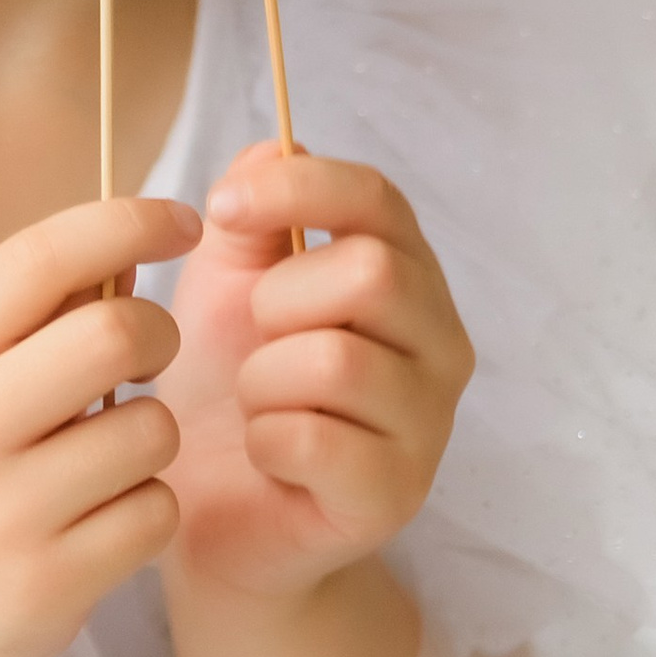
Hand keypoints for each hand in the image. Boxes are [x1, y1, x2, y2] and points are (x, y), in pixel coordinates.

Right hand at [0, 194, 197, 656]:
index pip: (40, 258)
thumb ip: (33, 314)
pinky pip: (157, 512)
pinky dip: (151, 508)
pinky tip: (106, 519)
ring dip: (154, 435)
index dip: (125, 222)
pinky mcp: (50, 584)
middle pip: (112, 334)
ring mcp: (4, 514)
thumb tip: (133, 242)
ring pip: (151, 430)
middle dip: (158, 334)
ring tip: (108, 457)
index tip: (184, 219)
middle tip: (150, 356)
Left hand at [158, 149, 470, 601]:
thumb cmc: (227, 382)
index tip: (223, 209)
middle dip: (279, 301)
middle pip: (373, 273)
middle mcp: (440, 344)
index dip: (300, 188)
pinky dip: (265, 439)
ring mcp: (428, 424)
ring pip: (338, 361)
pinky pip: (315, 440)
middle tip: (254, 341)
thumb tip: (277, 149)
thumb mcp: (230, 278)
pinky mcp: (396, 495)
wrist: (215, 507)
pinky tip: (266, 452)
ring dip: (263, 380)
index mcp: (407, 275)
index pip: (379, 198)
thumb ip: (258, 210)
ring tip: (257, 403)